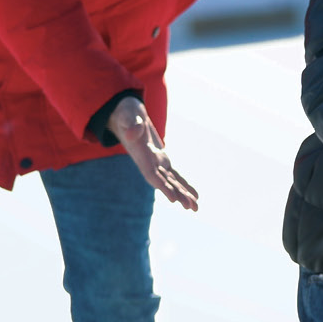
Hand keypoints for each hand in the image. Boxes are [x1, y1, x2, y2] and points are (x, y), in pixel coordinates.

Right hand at [110, 96, 198, 210]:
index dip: (162, 186)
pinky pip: (174, 174)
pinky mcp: (161, 159)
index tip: (173, 199)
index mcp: (140, 155)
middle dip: (177, 194)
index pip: (151, 174)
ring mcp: (155, 162)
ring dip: (183, 193)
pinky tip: (195, 195)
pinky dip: (184, 184)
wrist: (126, 114)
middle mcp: (148, 162)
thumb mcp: (128, 115)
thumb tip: (133, 133)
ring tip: (195, 207)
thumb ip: (131, 124)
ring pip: (171, 181)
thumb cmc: (126, 113)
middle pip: (164, 182)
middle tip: (191, 207)